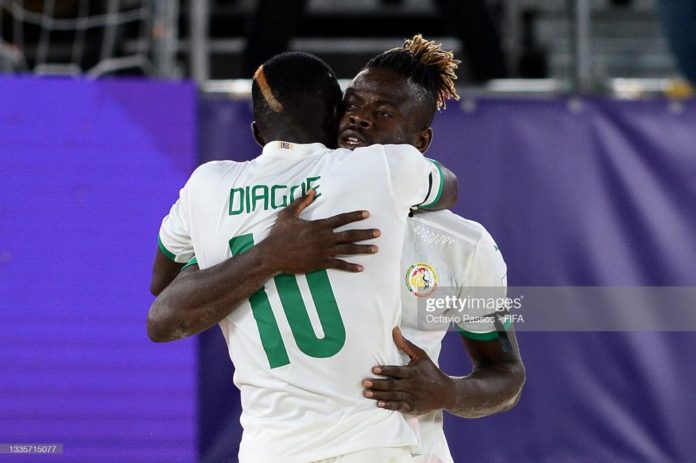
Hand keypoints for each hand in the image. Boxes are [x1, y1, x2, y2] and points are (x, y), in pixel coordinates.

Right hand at [260, 189, 379, 273]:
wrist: (272, 255)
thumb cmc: (279, 234)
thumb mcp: (288, 214)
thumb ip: (301, 202)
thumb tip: (311, 190)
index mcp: (319, 226)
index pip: (341, 219)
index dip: (355, 216)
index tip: (367, 214)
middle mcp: (325, 238)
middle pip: (350, 235)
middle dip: (365, 233)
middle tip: (378, 233)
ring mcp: (324, 252)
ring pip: (348, 250)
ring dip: (363, 249)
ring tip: (376, 249)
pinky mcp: (320, 263)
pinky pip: (339, 265)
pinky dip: (350, 267)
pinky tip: (360, 268)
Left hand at [362, 327, 454, 414]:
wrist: (446, 392)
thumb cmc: (430, 371)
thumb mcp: (421, 356)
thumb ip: (406, 344)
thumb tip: (394, 329)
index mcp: (413, 372)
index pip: (397, 371)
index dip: (385, 370)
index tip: (373, 370)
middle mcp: (412, 385)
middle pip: (392, 385)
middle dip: (378, 384)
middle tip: (364, 383)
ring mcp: (412, 397)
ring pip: (393, 396)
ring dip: (379, 395)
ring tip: (366, 393)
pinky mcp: (412, 407)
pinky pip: (399, 407)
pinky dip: (389, 406)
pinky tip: (379, 404)